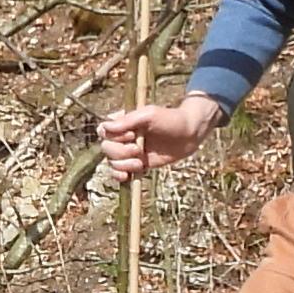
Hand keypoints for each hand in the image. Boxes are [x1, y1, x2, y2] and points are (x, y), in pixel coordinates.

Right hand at [97, 93, 225, 180]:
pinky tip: (128, 176)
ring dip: (123, 165)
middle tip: (139, 150)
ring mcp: (129, 152)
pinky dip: (120, 176)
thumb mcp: (149, 115)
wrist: (189, 134)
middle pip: (106, 149)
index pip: (104, 131)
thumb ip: (127, 121)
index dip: (115, 137)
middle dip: (121, 152)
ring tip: (140, 163)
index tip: (132, 135)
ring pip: (112, 163)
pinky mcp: (137, 165)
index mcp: (123, 123)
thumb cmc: (170, 119)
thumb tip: (105, 127)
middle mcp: (123, 138)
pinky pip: (120, 174)